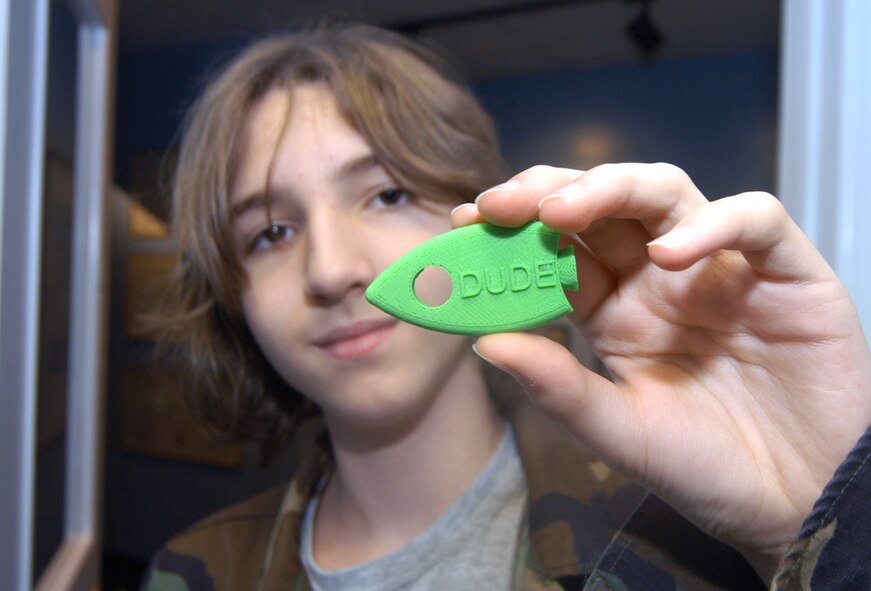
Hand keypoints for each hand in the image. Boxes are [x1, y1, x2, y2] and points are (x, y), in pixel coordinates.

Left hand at [453, 163, 870, 580]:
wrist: (800, 499)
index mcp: (613, 311)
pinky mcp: (783, 268)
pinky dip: (711, 224)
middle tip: (501, 205)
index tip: (465, 224)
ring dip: (610, 190)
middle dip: (547, 194)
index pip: (556, 252)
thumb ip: (558, 389)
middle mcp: (658, 277)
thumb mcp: (621, 433)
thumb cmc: (708, 466)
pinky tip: (670, 253)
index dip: (512, 234)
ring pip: (663, 191)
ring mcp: (719, 266)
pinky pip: (753, 219)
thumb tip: (482, 343)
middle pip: (600, 205)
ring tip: (563, 212)